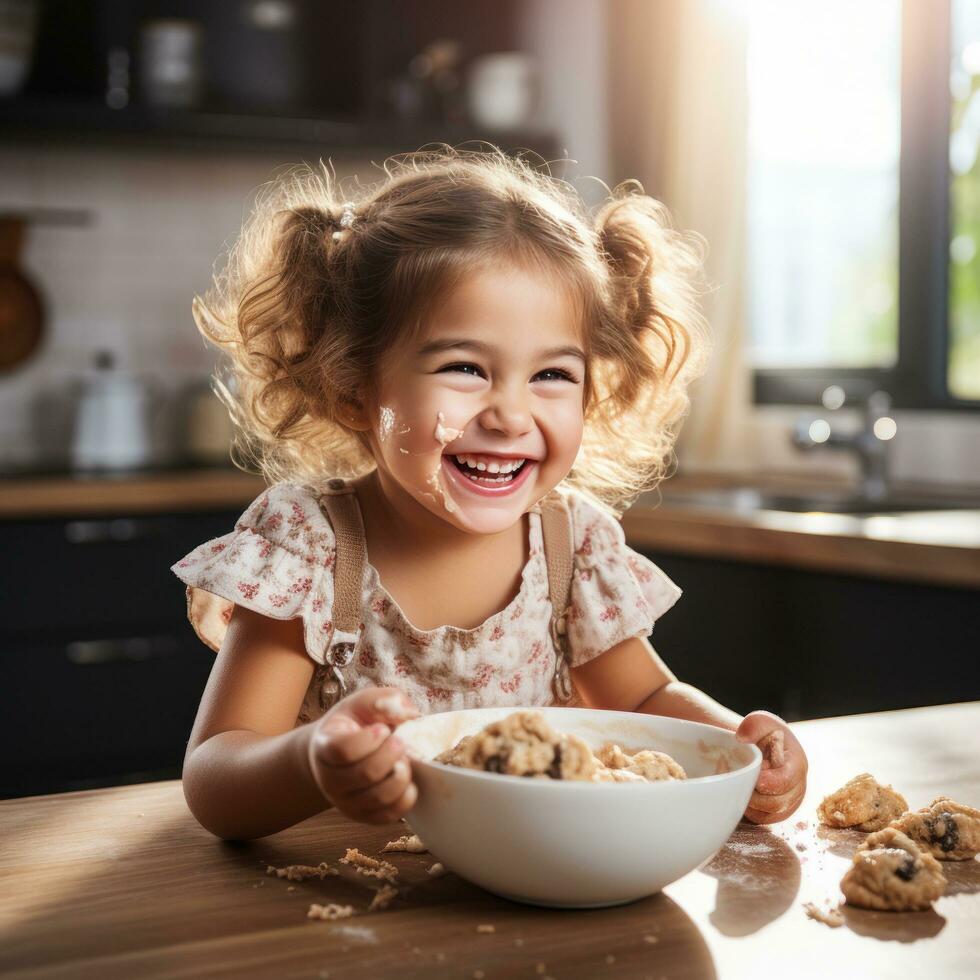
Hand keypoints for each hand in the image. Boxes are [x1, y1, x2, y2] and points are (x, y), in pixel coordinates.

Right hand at [306, 686, 420, 824]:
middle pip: (365, 774)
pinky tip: (408, 780)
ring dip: (401, 775)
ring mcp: (346, 802)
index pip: (343, 750)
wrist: (338, 755)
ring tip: (404, 759)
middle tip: (400, 741)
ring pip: (378, 797)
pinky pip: (388, 815)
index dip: (369, 739)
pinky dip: (406, 798)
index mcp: (325, 747)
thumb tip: (410, 712)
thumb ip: (384, 699)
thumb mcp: (362, 704)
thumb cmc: (353, 725)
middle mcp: (330, 780)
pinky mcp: (364, 816)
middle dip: (391, 754)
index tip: (382, 728)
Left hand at [735, 710, 807, 824]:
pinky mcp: (779, 812)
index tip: (756, 780)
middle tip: (739, 784)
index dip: (772, 782)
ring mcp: (790, 801)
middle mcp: (798, 786)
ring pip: (770, 813)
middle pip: (779, 802)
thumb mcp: (759, 722)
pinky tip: (743, 795)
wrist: (762, 747)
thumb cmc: (762, 734)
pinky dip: (751, 811)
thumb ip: (753, 725)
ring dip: (752, 803)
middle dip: (757, 796)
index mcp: (797, 763)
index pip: (788, 780)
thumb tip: (742, 737)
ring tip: (739, 787)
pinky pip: (764, 819)